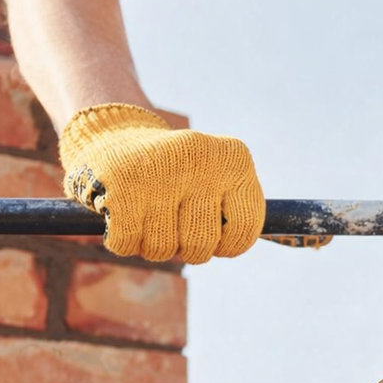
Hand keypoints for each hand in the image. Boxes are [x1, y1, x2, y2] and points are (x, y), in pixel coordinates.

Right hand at [60, 103, 264, 262]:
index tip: (214, 237)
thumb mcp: (216, 179)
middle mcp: (201, 158)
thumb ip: (237, 210)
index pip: (246, 228)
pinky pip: (126, 243)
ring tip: (146, 214)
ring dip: (150, 244)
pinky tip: (121, 213)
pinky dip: (121, 240)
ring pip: (162, 248)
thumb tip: (268, 238)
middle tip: (172, 224)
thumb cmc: (174, 173)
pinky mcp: (122, 183)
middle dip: (184, 248)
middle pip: (202, 246)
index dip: (227, 245)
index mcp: (234, 159)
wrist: (115, 134)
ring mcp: (161, 170)